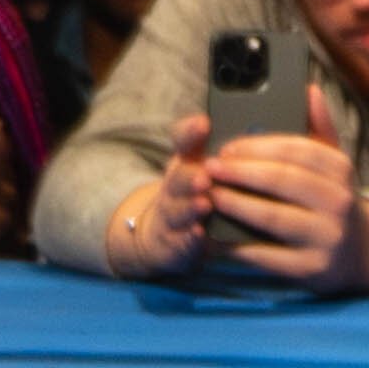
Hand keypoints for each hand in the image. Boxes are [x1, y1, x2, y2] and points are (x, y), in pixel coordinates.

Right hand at [114, 113, 224, 280]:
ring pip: (178, 213)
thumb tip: (210, 119)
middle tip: (204, 175)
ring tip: (204, 204)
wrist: (158, 236)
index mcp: (182, 165)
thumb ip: (202, 145)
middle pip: (178, 181)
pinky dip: (189, 241)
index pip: (182, 144)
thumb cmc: (187, 195)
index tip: (203, 123)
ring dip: (190, 209)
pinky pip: (180, 245)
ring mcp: (170, 219)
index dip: (191, 133)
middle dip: (190, 178)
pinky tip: (198, 236)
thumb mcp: (194, 166)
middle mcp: (173, 190)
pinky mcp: (173, 247)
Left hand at [188, 87, 368, 294]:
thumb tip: (308, 89)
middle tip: (210, 168)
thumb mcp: (332, 163)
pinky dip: (240, 244)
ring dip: (237, 205)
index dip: (258, 146)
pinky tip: (219, 234)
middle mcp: (339, 202)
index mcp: (341, 169)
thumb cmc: (331, 197)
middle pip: (282, 180)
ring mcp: (327, 237)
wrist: (358, 253)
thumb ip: (318, 126)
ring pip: (274, 217)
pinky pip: (269, 255)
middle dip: (241, 172)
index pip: (296, 149)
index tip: (226, 146)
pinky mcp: (312, 268)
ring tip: (212, 195)